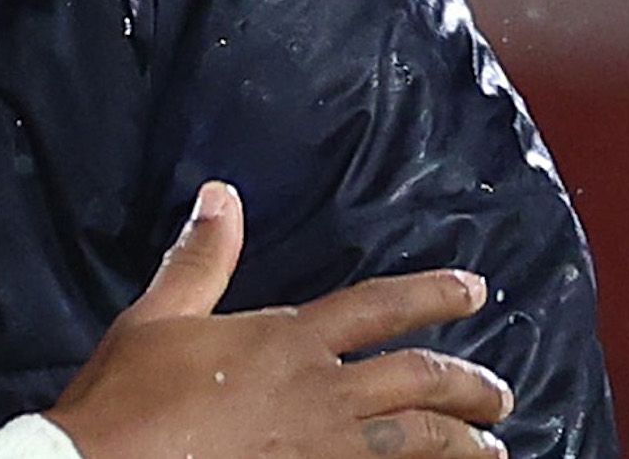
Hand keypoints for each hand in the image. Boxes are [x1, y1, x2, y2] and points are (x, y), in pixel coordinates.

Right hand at [44, 182, 513, 458]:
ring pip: (419, 442)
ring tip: (494, 446)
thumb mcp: (158, 316)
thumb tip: (221, 195)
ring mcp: (323, 450)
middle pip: (419, 381)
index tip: (475, 290)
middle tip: (500, 394)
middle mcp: (319, 392)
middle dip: (471, 385)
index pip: (379, 307)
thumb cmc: (128, 395)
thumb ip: (201, 260)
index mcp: (285, 340)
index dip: (433, 294)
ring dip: (465, 442)